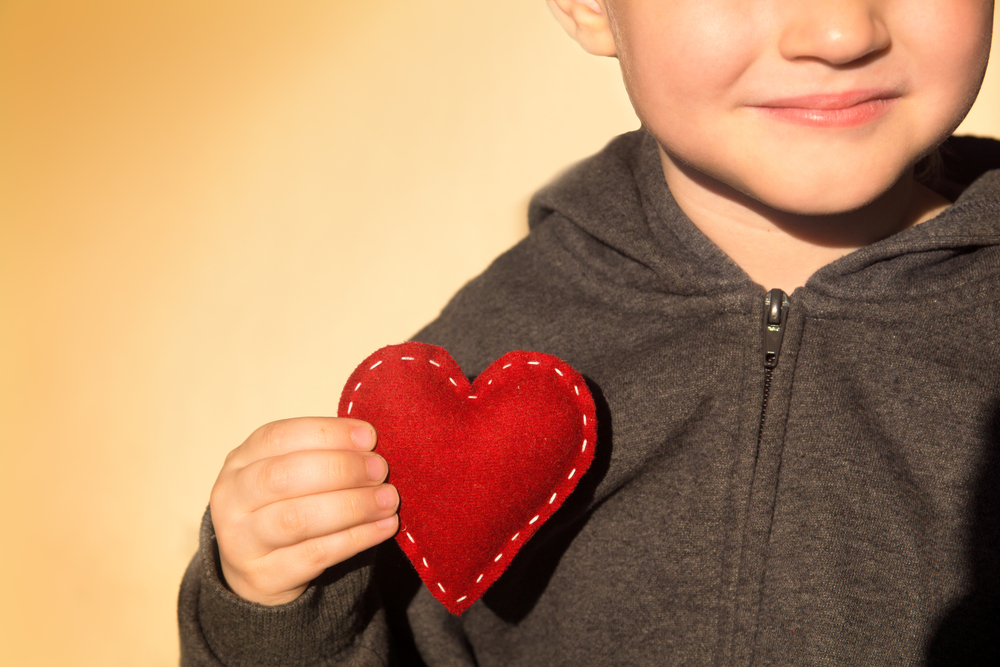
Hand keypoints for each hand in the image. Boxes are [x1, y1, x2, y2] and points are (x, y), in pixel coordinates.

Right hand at [209, 417, 398, 604]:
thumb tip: (371, 448)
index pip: (279, 437)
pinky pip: (315, 555)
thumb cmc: (284, 507)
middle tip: (380, 470)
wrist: (256, 572)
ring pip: (298, 519)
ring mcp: (242, 541)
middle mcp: (232, 498)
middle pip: (284, 476)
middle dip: (341, 469)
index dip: (327, 433)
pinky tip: (384, 526)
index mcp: (241, 461)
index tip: (369, 436)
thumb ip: (323, 457)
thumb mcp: (291, 475)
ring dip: (352, 506)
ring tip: (388, 499)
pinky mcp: (264, 576)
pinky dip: (357, 538)